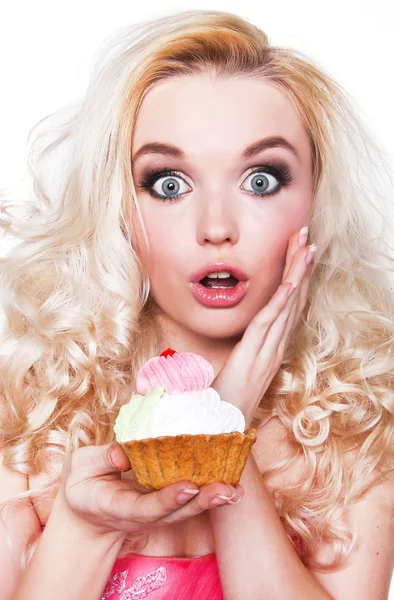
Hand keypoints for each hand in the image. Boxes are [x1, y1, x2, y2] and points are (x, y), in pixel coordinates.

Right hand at [59, 441, 244, 538]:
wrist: (89, 511)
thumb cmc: (85, 484)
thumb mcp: (81, 468)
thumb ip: (101, 459)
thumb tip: (123, 453)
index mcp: (119, 507)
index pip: (146, 507)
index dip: (168, 498)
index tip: (189, 486)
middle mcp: (143, 515)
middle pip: (176, 513)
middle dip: (203, 501)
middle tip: (227, 490)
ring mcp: (157, 513)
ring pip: (187, 510)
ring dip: (213, 500)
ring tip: (236, 490)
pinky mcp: (166, 505)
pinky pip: (190, 499)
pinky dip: (211, 492)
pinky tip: (232, 485)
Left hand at [212, 227, 314, 425]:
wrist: (222, 426)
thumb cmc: (225, 398)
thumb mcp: (234, 366)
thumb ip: (240, 349)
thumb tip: (230, 338)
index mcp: (271, 345)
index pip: (288, 305)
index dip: (296, 278)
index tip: (299, 253)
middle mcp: (275, 345)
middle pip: (292, 299)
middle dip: (299, 266)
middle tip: (307, 238)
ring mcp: (268, 350)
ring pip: (286, 305)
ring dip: (296, 274)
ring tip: (305, 247)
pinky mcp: (255, 354)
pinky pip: (270, 322)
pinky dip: (282, 301)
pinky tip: (291, 281)